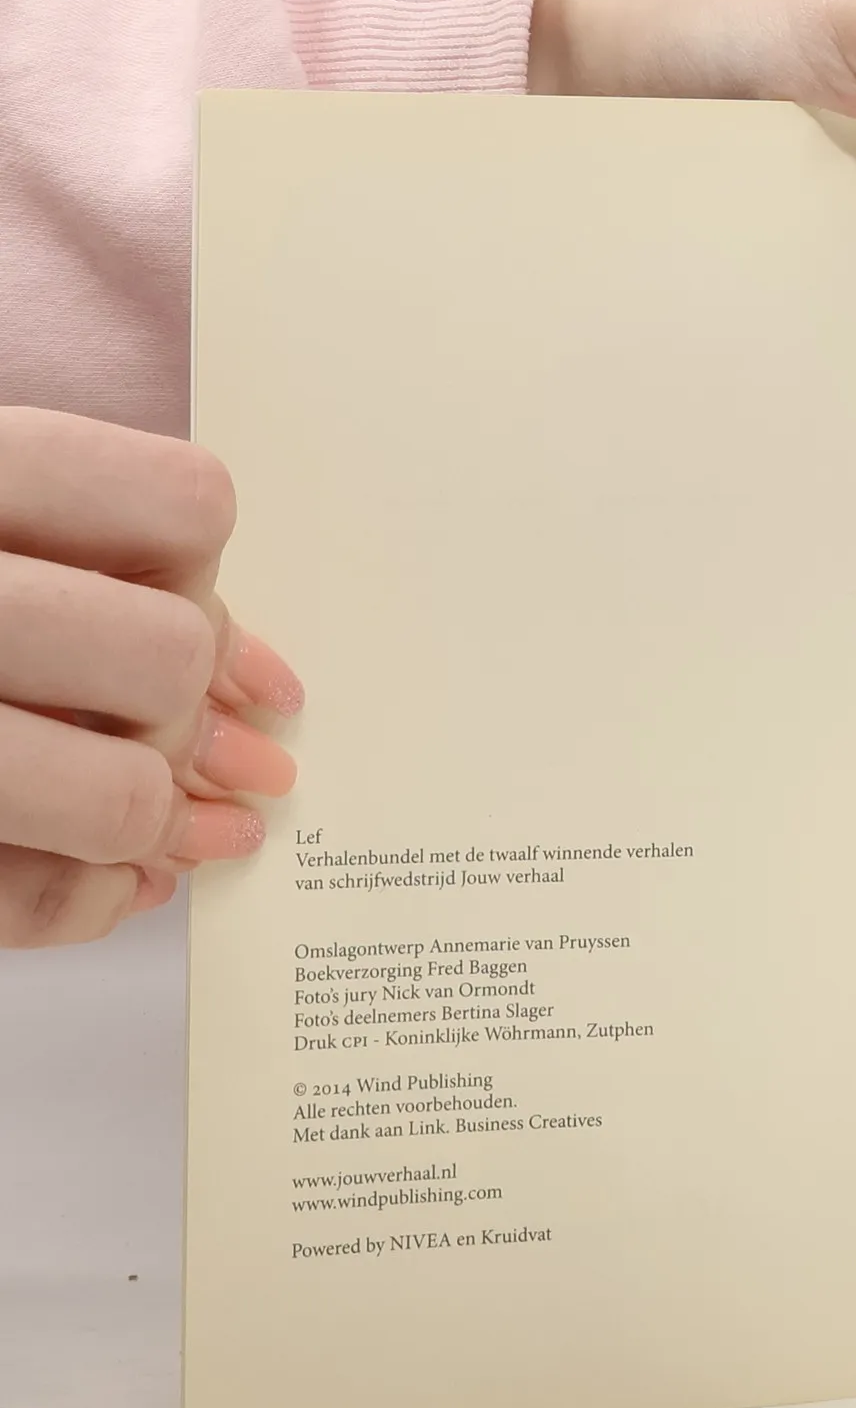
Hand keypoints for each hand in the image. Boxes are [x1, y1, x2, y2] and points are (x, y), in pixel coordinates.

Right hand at [0, 408, 301, 947]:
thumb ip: (108, 579)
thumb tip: (267, 698)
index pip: (185, 508)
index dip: (204, 572)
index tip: (181, 604)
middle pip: (165, 657)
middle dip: (180, 710)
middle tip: (152, 729)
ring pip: (121, 795)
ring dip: (142, 815)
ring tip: (137, 814)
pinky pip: (35, 900)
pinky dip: (85, 899)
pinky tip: (102, 877)